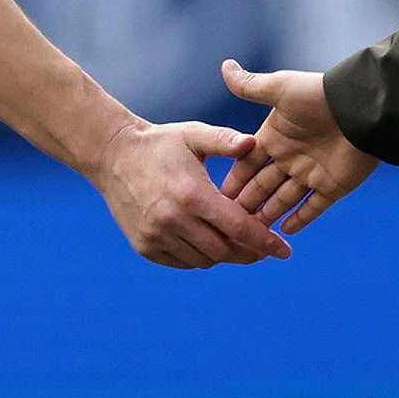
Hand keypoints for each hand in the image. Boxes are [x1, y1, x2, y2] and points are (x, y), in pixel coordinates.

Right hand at [92, 118, 288, 268]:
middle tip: (264, 249)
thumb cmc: (161, 144)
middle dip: (249, 253)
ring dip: (224, 254)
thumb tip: (253, 144)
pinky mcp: (144, 246)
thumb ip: (225, 140)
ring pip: (204, 260)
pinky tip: (208, 242)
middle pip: (224, 251)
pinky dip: (199, 257)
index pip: (238, 228)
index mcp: (192, 195)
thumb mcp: (194, 135)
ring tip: (236, 243)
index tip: (285, 251)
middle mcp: (173, 220)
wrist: (113, 156)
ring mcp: (156, 236)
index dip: (264, 242)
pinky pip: (183, 262)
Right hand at [219, 61, 379, 233]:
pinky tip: (284, 233)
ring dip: (268, 214)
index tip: (215, 197)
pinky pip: (313, 207)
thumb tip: (225, 67)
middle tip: (225, 224)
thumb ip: (251, 85)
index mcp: (276, 137)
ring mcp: (311, 173)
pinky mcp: (333, 186)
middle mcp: (291, 156)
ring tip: (249, 235)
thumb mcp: (280, 89)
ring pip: (283, 199)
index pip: (248, 163)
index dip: (234, 179)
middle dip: (246, 203)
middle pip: (262, 185)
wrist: (361, 108)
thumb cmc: (319, 95)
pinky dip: (300, 219)